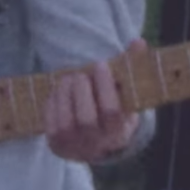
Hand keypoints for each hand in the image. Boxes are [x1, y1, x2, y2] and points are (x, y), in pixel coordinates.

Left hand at [45, 39, 148, 163]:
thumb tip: (138, 42)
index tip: (100, 64)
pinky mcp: (57, 146)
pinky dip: (53, 104)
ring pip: (66, 123)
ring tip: (67, 79)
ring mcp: (76, 148)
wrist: (97, 142)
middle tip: (80, 75)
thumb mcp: (126, 94)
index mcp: (119, 133)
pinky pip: (51, 124)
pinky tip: (58, 92)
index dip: (105, 85)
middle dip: (81, 91)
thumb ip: (132, 68)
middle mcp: (98, 145)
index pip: (112, 111)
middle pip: (86, 119)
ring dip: (64, 95)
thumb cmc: (114, 109)